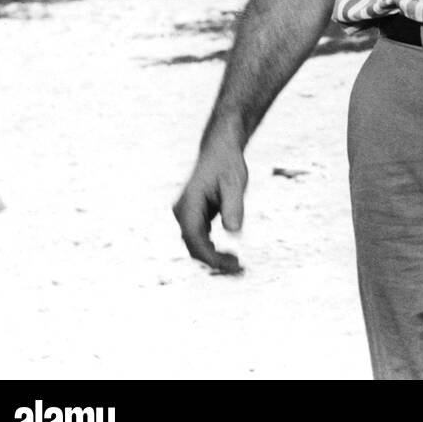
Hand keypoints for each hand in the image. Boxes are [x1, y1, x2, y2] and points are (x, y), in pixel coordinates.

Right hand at [173, 132, 247, 274]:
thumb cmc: (227, 165)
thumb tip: (234, 231)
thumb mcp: (234, 184)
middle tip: (240, 270)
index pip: (194, 239)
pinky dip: (213, 250)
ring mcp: (187, 216)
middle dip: (214, 261)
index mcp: (188, 206)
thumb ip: (233, 206)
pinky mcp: (195, 218)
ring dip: (214, 258)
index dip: (210, 256)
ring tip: (237, 267)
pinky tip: (230, 257)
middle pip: (193, 246)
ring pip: (196, 246)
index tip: (230, 266)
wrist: (220, 151)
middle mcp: (182, 213)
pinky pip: (200, 240)